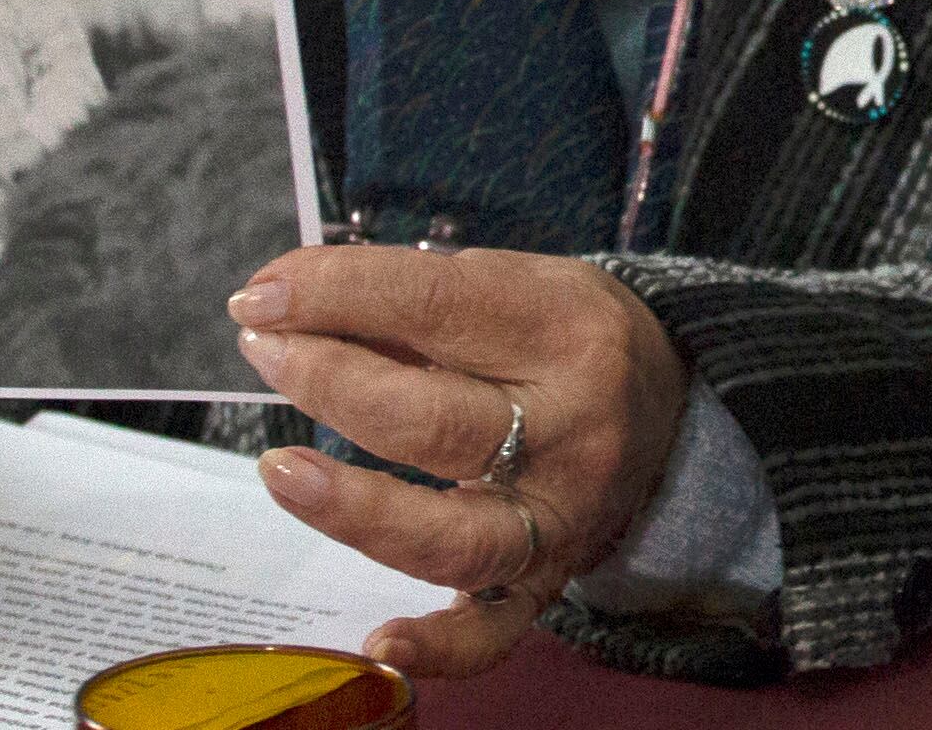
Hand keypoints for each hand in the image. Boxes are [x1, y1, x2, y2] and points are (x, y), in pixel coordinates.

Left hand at [230, 247, 691, 678]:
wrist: (668, 402)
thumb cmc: (563, 335)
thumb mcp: (515, 284)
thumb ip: (412, 299)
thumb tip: (288, 305)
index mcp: (565, 331)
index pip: (434, 307)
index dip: (336, 297)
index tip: (262, 297)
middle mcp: (573, 429)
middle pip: (435, 421)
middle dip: (331, 382)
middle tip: (266, 351)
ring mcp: (562, 516)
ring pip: (454, 534)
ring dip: (356, 508)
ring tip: (280, 470)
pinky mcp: (549, 582)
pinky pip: (495, 633)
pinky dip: (438, 646)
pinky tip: (378, 641)